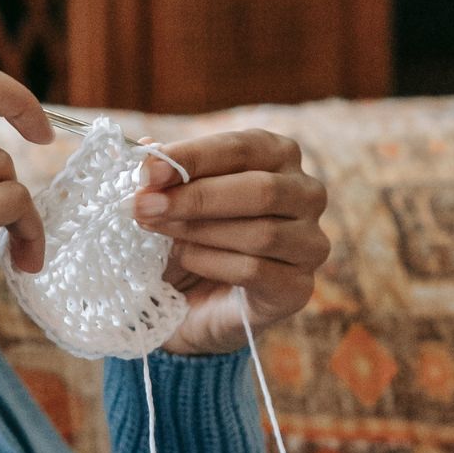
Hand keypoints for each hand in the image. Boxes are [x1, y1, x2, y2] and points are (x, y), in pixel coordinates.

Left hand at [129, 129, 330, 354]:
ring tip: (155, 230)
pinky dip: (212, 263)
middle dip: (195, 198)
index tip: (147, 171)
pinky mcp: (297, 288)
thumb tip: (146, 148)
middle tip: (144, 206)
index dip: (193, 157)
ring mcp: (309, 243)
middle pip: (261, 189)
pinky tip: (185, 261)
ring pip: (261, 233)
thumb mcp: (173, 198)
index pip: (243, 148)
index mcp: (278, 157)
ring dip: (197, 231)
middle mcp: (306, 194)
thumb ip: (165, 174)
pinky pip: (256, 271)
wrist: (197, 304)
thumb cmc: (191, 236)